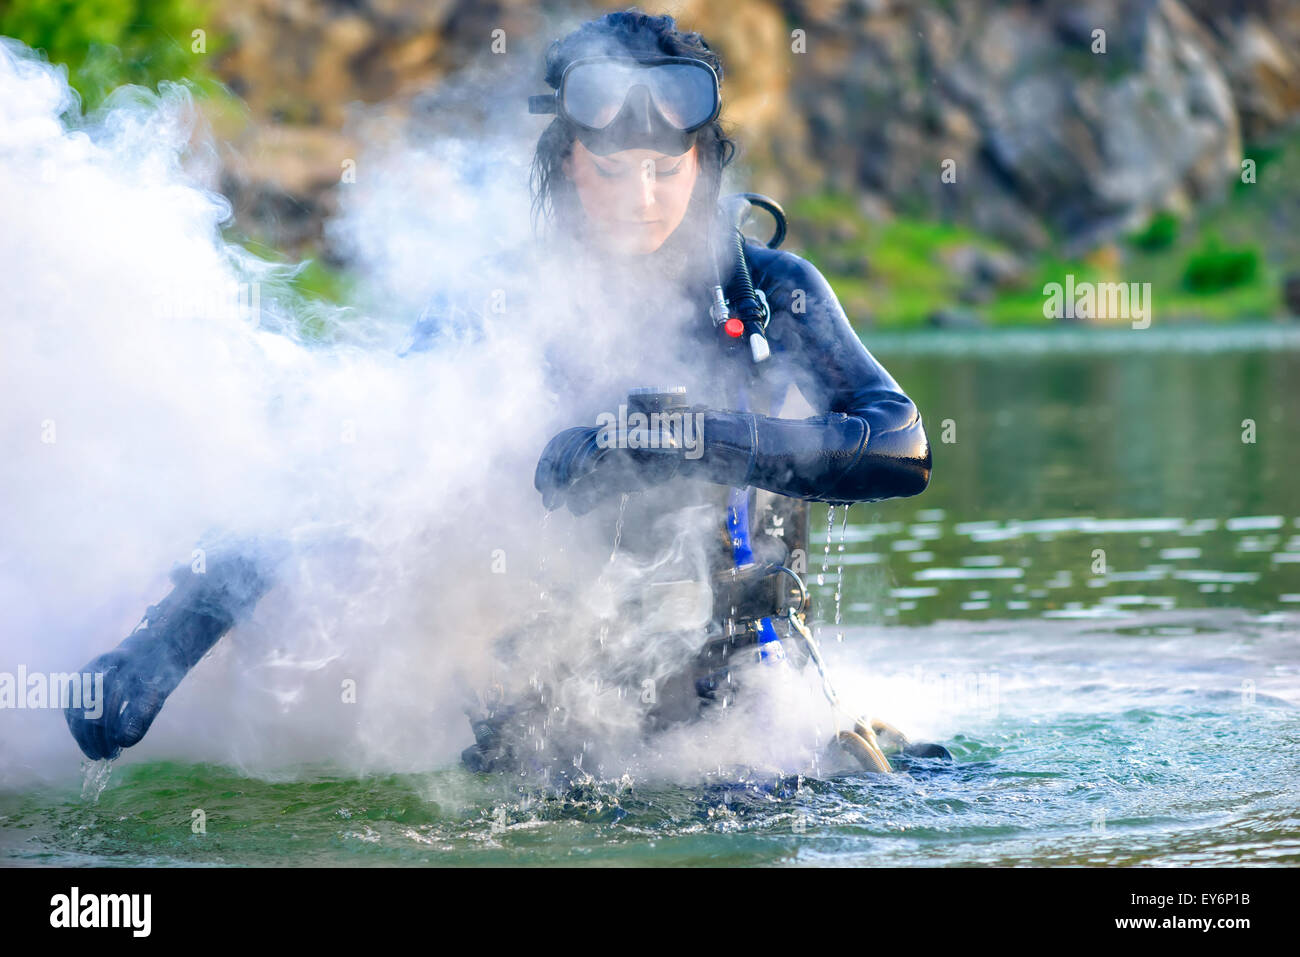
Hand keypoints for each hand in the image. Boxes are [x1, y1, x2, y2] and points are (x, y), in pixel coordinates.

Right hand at [64, 645, 174, 760]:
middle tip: (107, 756)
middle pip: (84, 708)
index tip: (113, 750)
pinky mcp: (78, 686)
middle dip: (94, 737)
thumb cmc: (156, 672)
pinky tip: (92, 745)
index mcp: (114, 663)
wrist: (150, 652)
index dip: (105, 731)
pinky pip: (73, 710)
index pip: (102, 702)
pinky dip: (80, 729)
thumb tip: (125, 742)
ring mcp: (83, 676)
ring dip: (85, 736)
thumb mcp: (157, 690)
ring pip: (74, 711)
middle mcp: (93, 668)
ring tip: (99, 754)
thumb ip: (143, 713)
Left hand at [534, 423, 683, 513]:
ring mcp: (618, 434)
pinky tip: (581, 474)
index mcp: (599, 440)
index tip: (541, 487)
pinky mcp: (631, 438)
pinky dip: (589, 458)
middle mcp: (605, 433)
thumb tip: (572, 508)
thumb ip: (596, 491)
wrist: (686, 447)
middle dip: (552, 469)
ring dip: (566, 469)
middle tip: (544, 495)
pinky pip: (605, 446)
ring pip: (583, 444)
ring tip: (557, 493)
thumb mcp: (620, 482)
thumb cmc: (655, 462)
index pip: (565, 443)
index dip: (549, 462)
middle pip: (569, 442)